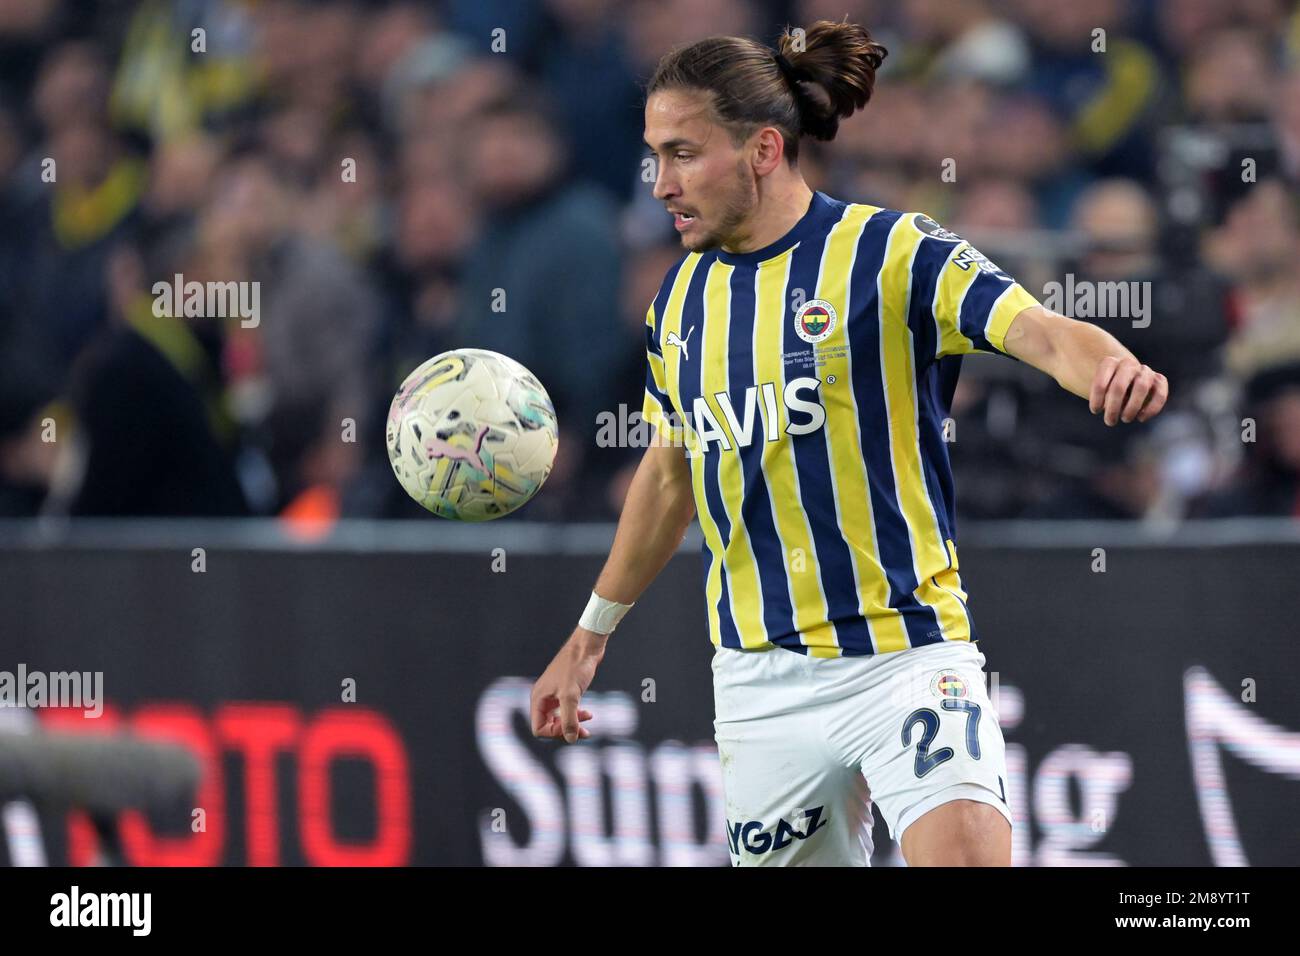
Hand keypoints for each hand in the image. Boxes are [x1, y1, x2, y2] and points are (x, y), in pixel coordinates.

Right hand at [530, 628, 606, 742]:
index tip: (573, 726)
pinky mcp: (565, 690)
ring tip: (588, 724)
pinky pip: (567, 710)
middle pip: (549, 726)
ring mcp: (554, 694)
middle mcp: (543, 697)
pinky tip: (588, 714)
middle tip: (585, 731)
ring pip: (559, 718)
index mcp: (538, 698)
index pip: (539, 729)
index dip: (555, 733)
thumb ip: (569, 719)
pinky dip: (577, 715)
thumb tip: (570, 740)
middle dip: (566, 730)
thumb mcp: (571, 696)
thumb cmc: (576, 666)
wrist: (587, 646)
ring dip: (573, 724)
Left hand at [1089, 356, 1168, 425]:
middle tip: (1110, 422)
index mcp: (1109, 363)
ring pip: (1141, 388)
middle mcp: (1128, 363)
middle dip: (1113, 408)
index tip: (1095, 411)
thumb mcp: (1101, 392)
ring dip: (1132, 408)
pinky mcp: (1159, 380)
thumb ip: (1105, 397)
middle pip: (1119, 386)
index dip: (1097, 400)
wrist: (1126, 380)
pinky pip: (1160, 394)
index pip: (1100, 382)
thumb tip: (1112, 407)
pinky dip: (1151, 409)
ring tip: (1125, 419)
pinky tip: (1141, 418)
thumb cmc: (1108, 389)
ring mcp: (1145, 371)